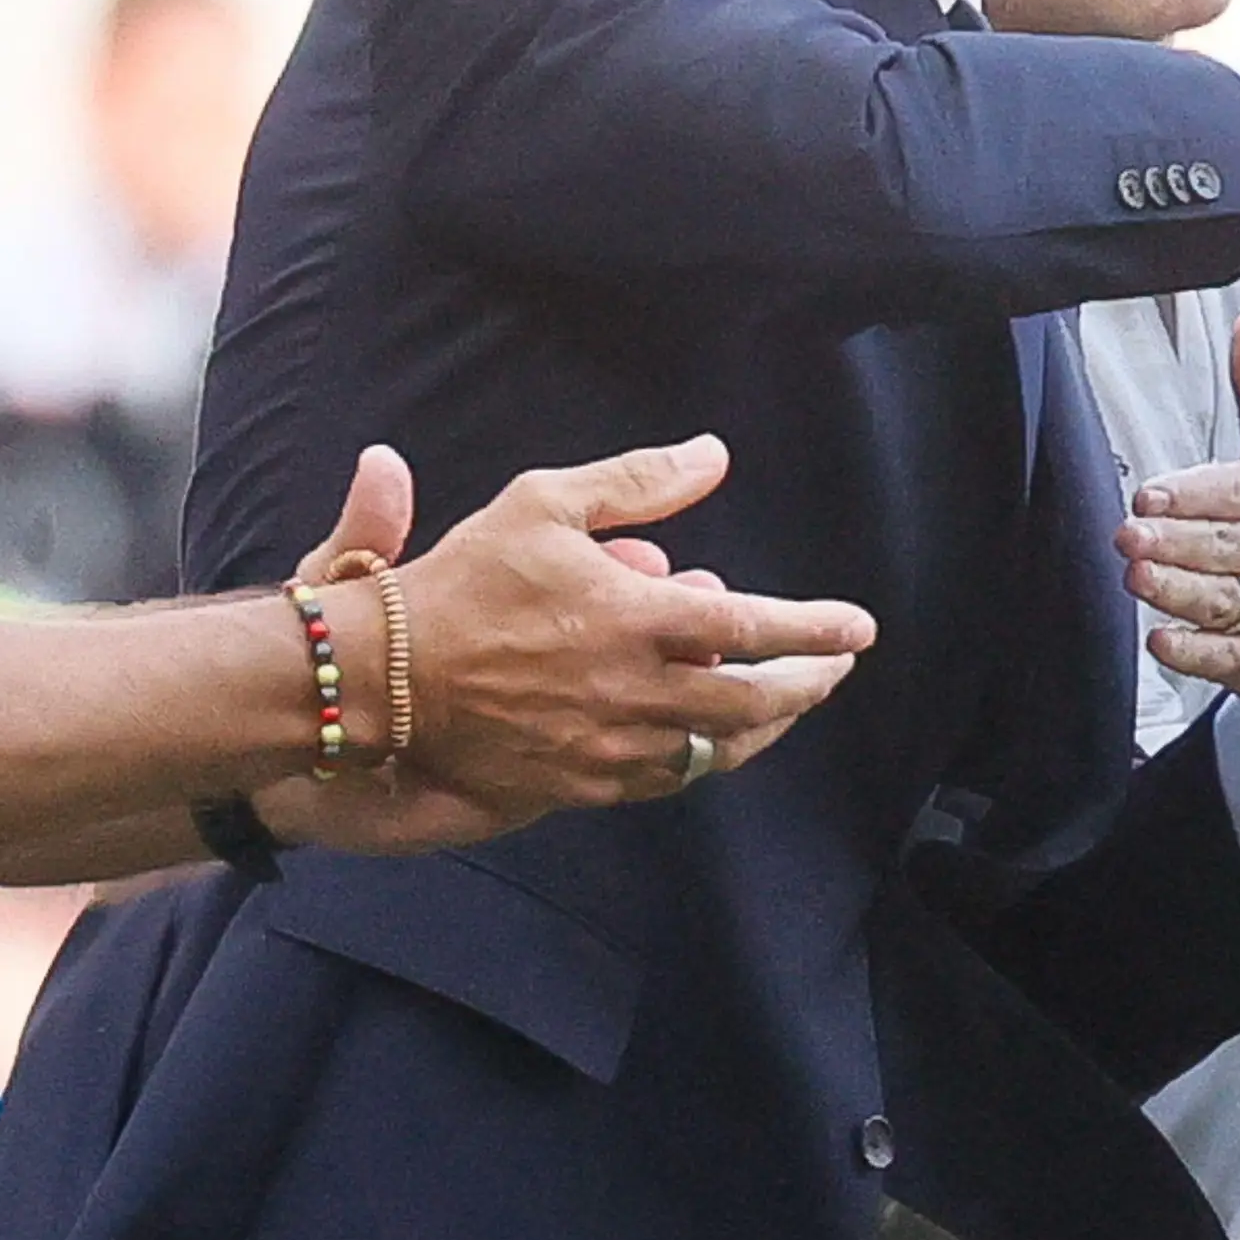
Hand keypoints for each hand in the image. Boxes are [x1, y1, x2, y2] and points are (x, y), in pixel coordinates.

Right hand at [347, 437, 875, 816]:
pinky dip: (703, 756)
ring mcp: (607, 746)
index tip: (860, 629)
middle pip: (752, 702)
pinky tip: (716, 737)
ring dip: (765, 727)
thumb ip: (638, 482)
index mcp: (633, 620)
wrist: (380, 676)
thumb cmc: (463, 582)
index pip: (754, 627)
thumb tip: (714, 455)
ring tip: (790, 702)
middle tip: (835, 667)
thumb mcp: (545, 505)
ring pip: (715, 750)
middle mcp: (632, 691)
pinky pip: (664, 779)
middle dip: (807, 685)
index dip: (816, 630)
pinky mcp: (579, 784)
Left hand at [1124, 314, 1239, 770]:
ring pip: (1224, 598)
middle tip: (1132, 537)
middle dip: (1174, 542)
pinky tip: (1164, 640)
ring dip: (1177, 591)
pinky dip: (1195, 651)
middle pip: (1225, 544)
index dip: (1190, 496)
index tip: (1150, 498)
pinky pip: (1229, 658)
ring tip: (1140, 579)